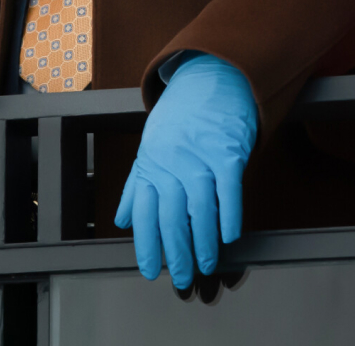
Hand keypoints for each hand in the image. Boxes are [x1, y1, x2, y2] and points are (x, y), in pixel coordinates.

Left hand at [114, 54, 256, 289]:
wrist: (211, 78)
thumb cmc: (181, 116)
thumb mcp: (151, 146)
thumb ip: (138, 185)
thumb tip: (124, 219)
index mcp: (150, 164)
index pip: (144, 213)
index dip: (146, 245)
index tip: (150, 270)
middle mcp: (171, 163)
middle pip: (171, 216)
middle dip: (177, 253)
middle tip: (183, 277)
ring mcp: (199, 156)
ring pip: (200, 208)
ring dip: (204, 241)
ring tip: (208, 263)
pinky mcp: (226, 150)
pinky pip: (228, 189)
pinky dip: (229, 215)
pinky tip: (230, 236)